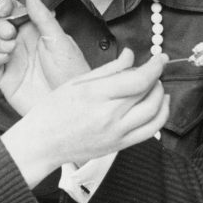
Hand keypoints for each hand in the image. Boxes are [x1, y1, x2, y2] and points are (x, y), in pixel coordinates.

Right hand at [0, 0, 88, 115]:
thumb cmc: (72, 73)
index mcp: (36, 32)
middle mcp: (22, 44)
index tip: (3, 9)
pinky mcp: (6, 78)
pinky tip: (5, 58)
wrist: (69, 104)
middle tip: (9, 33)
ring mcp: (13, 61)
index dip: (6, 7)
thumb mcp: (60, 40)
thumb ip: (43, 17)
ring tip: (9, 47)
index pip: (14, 13)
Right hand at [1, 47, 169, 185]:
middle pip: (148, 93)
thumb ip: (108, 69)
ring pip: (154, 112)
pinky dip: (160, 116)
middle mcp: (108, 116)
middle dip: (157, 77)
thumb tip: (130, 56)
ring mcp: (116, 133)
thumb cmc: (52, 112)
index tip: (159, 58)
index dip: (154, 66)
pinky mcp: (119, 146)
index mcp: (95, 95)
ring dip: (161, 95)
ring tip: (155, 86)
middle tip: (153, 68)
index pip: (139, 79)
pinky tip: (159, 105)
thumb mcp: (76, 83)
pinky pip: (150, 131)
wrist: (41, 144)